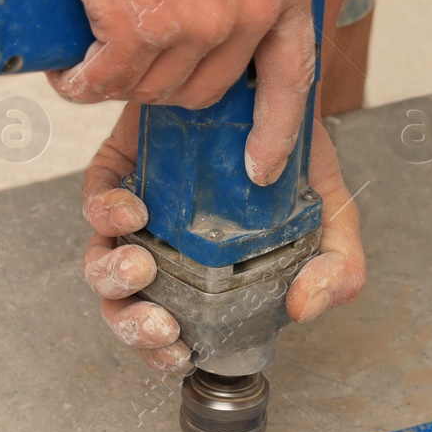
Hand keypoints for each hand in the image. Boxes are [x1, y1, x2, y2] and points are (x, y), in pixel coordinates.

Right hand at [44, 0, 317, 186]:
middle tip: (131, 61)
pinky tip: (70, 71)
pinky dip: (81, 84)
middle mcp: (251, 10)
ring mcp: (197, 24)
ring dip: (118, 85)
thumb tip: (225, 12)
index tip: (258, 165)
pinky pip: (107, 81)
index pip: (292, 76)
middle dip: (164, 86)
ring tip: (92, 58)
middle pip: (204, 89)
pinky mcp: (140, 29)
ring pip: (152, 89)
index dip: (274, 128)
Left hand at [81, 104, 364, 372]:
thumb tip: (302, 309)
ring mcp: (140, 209)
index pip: (170, 325)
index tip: (178, 349)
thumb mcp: (334, 216)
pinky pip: (94, 198)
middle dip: (132, 324)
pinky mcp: (120, 166)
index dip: (161, 349)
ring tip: (143, 266)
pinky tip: (134, 210)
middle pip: (124, 304)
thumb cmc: (297, 155)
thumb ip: (336, 270)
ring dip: (112, 276)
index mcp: (206, 274)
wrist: (278, 82)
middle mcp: (167, 248)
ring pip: (99, 258)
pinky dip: (104, 211)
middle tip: (161, 323)